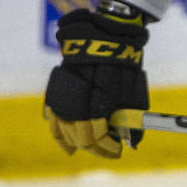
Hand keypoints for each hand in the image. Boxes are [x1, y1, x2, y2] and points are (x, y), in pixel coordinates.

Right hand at [43, 8, 148, 157]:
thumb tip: (132, 143)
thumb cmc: (123, 64)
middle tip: (105, 150)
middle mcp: (75, 103)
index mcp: (95, 105)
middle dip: (94, 147)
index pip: (97, 138)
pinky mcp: (56, 88)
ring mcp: (62, 96)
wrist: (103, 34)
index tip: (118, 151)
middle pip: (80, 137)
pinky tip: (65, 136)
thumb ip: (131, 120)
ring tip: (81, 148)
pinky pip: (53, 114)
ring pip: (62, 129)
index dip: (108, 148)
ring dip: (73, 142)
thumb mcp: (134, 92)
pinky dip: (58, 128)